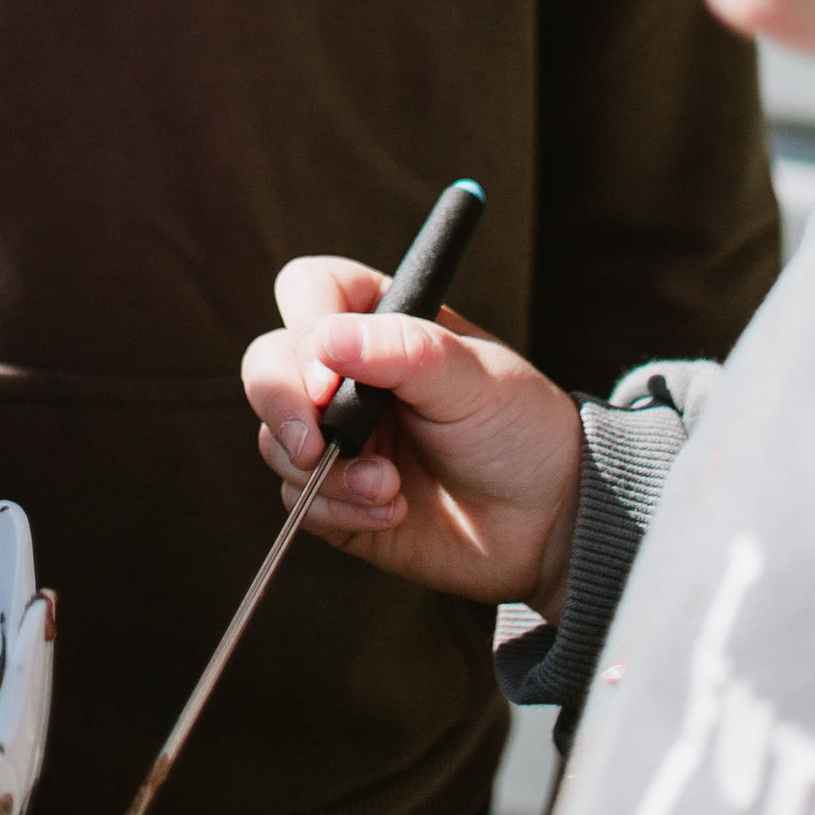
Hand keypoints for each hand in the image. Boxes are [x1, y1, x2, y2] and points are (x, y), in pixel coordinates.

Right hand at [243, 254, 586, 613]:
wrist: (547, 522)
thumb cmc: (519, 429)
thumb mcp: (475, 377)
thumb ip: (404, 350)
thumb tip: (326, 340)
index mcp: (379, 321)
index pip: (308, 292)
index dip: (306, 328)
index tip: (330, 377)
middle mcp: (345, 374)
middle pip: (267, 364)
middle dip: (282, 406)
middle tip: (314, 446)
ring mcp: (337, 437)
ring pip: (276, 439)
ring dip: (327, 472)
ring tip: (389, 488)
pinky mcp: (336, 498)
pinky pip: (298, 501)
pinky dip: (338, 511)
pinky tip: (391, 513)